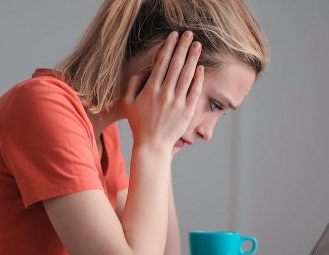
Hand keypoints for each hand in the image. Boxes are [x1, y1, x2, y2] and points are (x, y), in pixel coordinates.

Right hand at [122, 31, 203, 152]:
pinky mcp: (187, 111)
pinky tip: (201, 67)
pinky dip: (198, 78)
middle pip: (176, 65)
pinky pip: (194, 91)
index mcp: (150, 90)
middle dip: (183, 47)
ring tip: (198, 45)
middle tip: (189, 34)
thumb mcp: (127, 103)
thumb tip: (143, 70)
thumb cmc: (138, 123)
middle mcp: (165, 94)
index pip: (161, 63)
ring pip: (187, 75)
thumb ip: (132, 84)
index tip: (174, 36)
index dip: (169, 47)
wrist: (152, 145)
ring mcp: (177, 102)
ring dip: (193, 58)